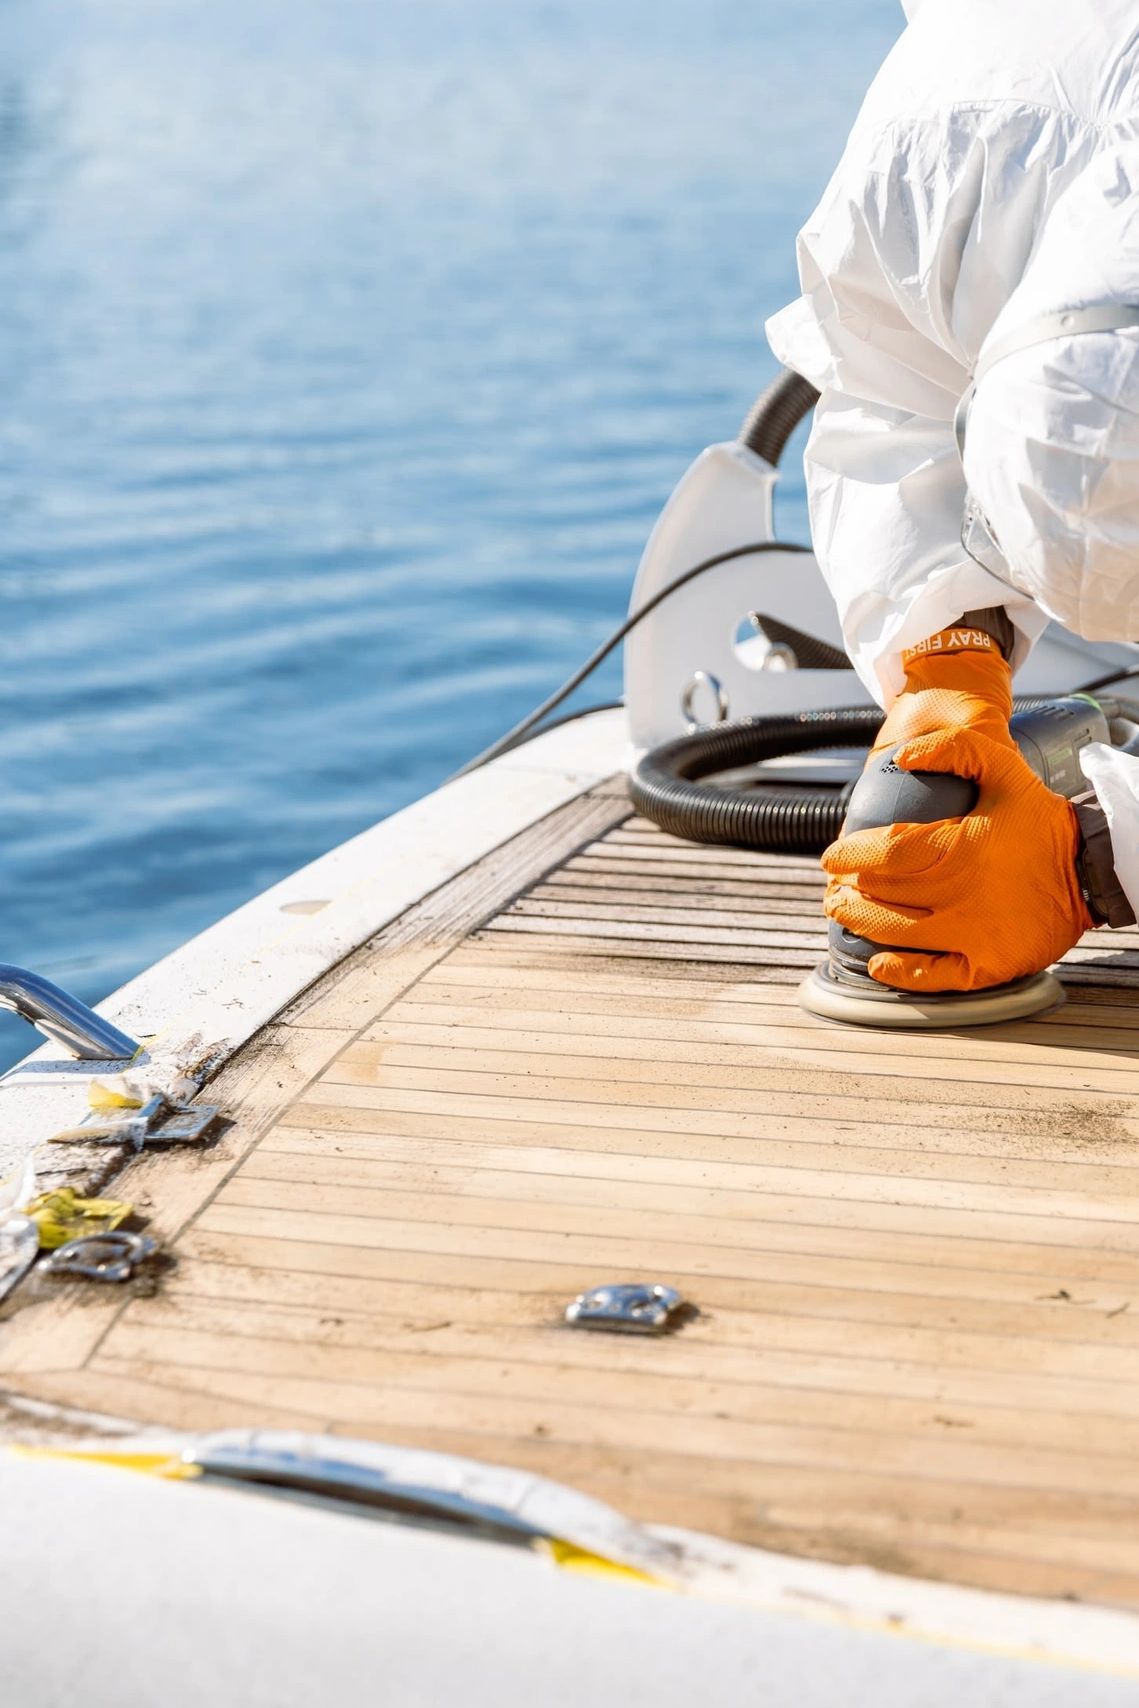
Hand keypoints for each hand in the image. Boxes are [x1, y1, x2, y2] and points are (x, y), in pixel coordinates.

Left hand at [822, 722, 1093, 990]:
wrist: (1093, 869)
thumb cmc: (1042, 821)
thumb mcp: (1004, 769)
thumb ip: (954, 750)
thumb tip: (904, 755)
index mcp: (958, 848)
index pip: (886, 852)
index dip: (849, 854)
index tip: (831, 857)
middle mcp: (959, 895)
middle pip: (884, 894)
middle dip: (849, 890)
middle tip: (835, 887)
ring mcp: (973, 934)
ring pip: (898, 933)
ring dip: (862, 923)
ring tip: (845, 913)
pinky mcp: (988, 964)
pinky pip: (935, 976)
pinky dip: (902, 973)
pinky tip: (879, 963)